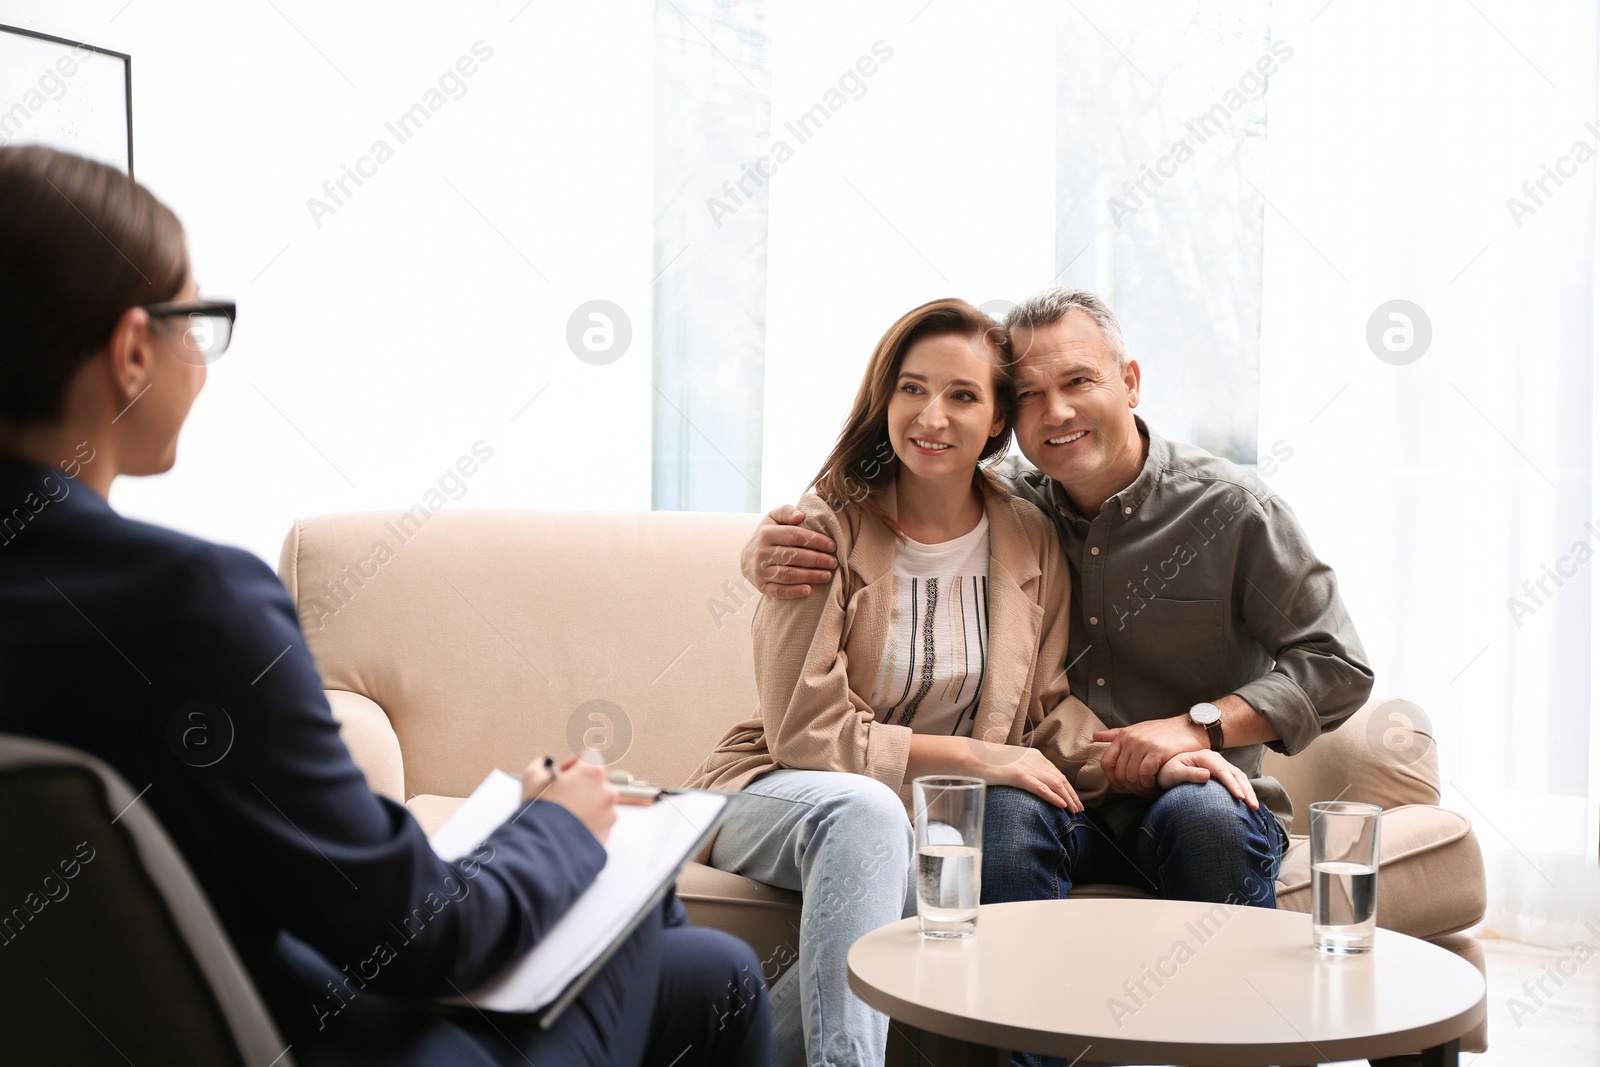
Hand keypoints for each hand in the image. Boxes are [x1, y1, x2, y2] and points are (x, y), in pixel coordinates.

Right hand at [521, 755, 617, 843]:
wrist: (545, 849)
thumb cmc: (541, 814)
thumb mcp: (531, 778)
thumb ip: (542, 765)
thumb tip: (544, 765)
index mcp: (591, 773)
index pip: (590, 756)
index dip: (574, 763)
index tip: (564, 773)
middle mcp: (606, 791)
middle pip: (596, 781)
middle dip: (580, 786)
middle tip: (562, 795)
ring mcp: (609, 813)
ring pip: (599, 802)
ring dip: (585, 805)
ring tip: (565, 814)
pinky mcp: (607, 832)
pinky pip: (600, 822)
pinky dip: (589, 823)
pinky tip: (571, 826)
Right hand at [741, 506, 836, 598]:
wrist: (746, 557)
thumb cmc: (767, 535)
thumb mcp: (773, 518)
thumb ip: (786, 511)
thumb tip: (800, 516)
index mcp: (766, 534)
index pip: (795, 536)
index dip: (816, 541)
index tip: (832, 545)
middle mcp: (761, 553)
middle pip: (794, 556)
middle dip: (817, 559)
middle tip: (833, 562)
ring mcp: (760, 572)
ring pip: (788, 575)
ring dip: (810, 576)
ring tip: (827, 575)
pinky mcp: (761, 587)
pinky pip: (779, 591)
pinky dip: (794, 592)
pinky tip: (809, 590)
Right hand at [974, 745, 1082, 811]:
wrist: (971, 756)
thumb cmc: (987, 761)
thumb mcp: (1010, 764)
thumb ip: (1022, 770)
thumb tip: (1029, 782)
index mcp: (1033, 755)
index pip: (1056, 773)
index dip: (1067, 787)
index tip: (1073, 800)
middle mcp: (1034, 759)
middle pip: (1060, 779)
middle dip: (1072, 795)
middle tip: (1079, 809)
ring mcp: (1027, 767)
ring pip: (1055, 784)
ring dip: (1068, 799)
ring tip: (1074, 811)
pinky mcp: (1018, 775)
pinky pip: (1041, 788)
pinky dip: (1054, 797)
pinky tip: (1062, 806)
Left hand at [1093, 715, 1207, 795]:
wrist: (1191, 726)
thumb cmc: (1164, 731)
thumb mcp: (1138, 729)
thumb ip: (1116, 734)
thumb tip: (1095, 737)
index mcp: (1123, 736)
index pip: (1106, 762)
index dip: (1112, 778)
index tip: (1122, 787)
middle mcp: (1131, 739)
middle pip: (1120, 773)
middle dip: (1129, 788)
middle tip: (1141, 792)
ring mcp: (1143, 744)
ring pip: (1132, 776)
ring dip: (1140, 789)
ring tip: (1149, 791)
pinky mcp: (1158, 751)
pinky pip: (1145, 774)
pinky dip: (1149, 785)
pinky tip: (1156, 787)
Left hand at [1156, 749, 1258, 809]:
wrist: (1166, 771)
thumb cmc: (1168, 773)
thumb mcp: (1175, 773)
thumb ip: (1190, 774)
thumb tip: (1207, 775)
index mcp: (1205, 757)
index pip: (1222, 771)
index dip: (1232, 785)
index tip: (1240, 798)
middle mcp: (1215, 758)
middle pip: (1235, 774)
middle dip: (1246, 790)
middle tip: (1253, 806)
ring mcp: (1220, 764)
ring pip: (1239, 777)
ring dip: (1248, 791)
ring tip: (1254, 807)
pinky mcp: (1221, 772)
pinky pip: (1236, 780)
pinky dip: (1244, 789)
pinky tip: (1249, 801)